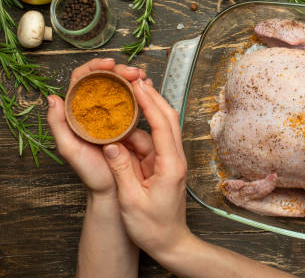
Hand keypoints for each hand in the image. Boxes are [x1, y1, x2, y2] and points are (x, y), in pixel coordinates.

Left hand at [47, 58, 149, 197]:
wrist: (114, 188)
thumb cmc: (90, 173)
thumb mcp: (69, 149)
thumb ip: (58, 125)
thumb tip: (52, 99)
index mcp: (78, 111)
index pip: (83, 79)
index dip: (96, 67)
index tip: (110, 64)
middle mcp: (96, 109)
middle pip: (106, 79)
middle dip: (121, 70)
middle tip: (133, 72)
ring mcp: (114, 114)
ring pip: (122, 88)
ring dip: (133, 79)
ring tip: (143, 78)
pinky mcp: (130, 121)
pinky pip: (136, 102)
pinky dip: (143, 92)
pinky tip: (149, 89)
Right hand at [102, 79, 188, 255]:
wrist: (170, 242)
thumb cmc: (153, 227)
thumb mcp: (132, 201)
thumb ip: (122, 171)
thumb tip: (111, 145)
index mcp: (171, 165)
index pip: (163, 125)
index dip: (151, 103)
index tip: (138, 85)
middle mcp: (175, 159)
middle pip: (168, 119)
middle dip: (153, 97)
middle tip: (135, 79)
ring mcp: (171, 161)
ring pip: (162, 128)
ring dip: (149, 110)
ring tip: (130, 93)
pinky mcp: (164, 165)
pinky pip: (153, 141)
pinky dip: (142, 129)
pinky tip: (128, 122)